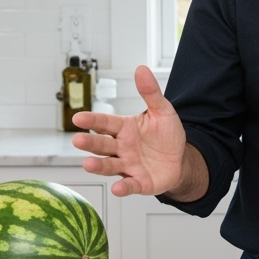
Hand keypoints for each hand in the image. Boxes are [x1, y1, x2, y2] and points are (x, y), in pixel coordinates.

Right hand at [71, 66, 186, 197]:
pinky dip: (123, 188)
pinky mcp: (139, 182)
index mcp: (124, 128)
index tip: (77, 118)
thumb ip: (150, 93)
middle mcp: (121, 148)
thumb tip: (141, 68)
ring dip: (98, 166)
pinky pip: (129, 185)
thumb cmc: (166, 135)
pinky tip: (117, 189)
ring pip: (109, 166)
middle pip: (102, 145)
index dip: (92, 121)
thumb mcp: (162, 111)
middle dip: (90, 143)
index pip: (105, 123)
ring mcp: (128, 166)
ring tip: (88, 164)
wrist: (181, 159)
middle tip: (78, 141)